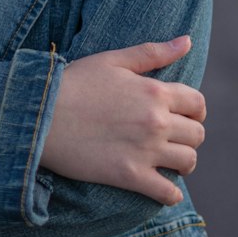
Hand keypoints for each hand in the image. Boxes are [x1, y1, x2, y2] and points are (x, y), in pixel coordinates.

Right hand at [39, 37, 204, 204]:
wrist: (40, 115)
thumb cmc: (74, 83)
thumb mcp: (113, 60)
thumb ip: (153, 52)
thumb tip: (186, 41)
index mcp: (155, 91)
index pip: (197, 104)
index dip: (195, 111)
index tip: (185, 116)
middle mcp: (156, 121)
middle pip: (197, 135)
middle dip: (189, 136)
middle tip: (174, 140)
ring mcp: (145, 151)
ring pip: (188, 162)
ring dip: (183, 164)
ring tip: (170, 163)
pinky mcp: (130, 176)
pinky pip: (167, 193)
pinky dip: (170, 195)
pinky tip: (162, 190)